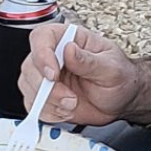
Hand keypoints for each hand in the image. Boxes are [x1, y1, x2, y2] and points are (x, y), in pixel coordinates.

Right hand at [15, 23, 150, 126]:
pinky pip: (34, 105)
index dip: (42, 54)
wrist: (122, 101)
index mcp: (69, 39)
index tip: (53, 74)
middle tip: (69, 98)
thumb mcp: (111, 68)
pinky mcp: (45, 96)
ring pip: (28, 86)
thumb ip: (89, 61)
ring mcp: (46, 77)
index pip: (42, 37)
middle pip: (30, 65)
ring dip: (48, 101)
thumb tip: (70, 50)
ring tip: (72, 105)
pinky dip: (49, 112)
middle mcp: (53, 56)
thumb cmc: (120, 78)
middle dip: (47, 87)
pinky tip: (66, 111)